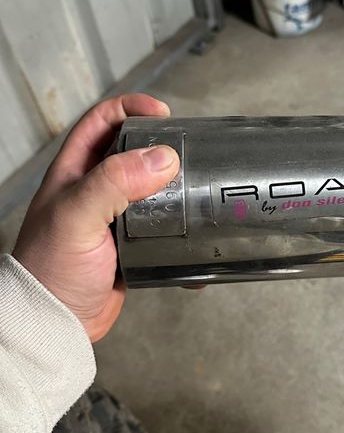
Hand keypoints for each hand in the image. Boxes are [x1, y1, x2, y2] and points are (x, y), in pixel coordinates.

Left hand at [13, 94, 179, 341]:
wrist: (53, 324)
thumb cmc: (51, 267)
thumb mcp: (77, 216)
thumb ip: (114, 182)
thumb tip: (163, 158)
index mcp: (76, 171)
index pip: (103, 121)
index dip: (133, 108)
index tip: (165, 114)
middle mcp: (96, 189)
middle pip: (136, 152)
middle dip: (164, 146)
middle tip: (191, 150)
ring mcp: (115, 219)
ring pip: (154, 191)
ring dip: (179, 189)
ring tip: (203, 189)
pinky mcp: (133, 247)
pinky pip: (164, 231)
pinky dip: (183, 233)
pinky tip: (198, 241)